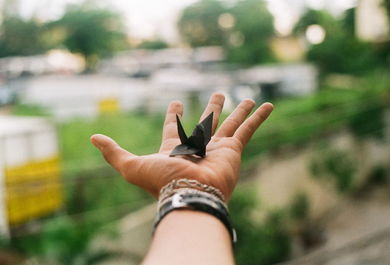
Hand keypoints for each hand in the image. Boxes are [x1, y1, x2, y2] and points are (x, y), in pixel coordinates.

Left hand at [91, 93, 272, 200]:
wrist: (189, 194)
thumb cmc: (161, 182)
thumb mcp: (130, 165)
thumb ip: (113, 152)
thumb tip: (93, 138)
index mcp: (176, 148)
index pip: (174, 128)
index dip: (173, 115)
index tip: (175, 102)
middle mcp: (199, 147)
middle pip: (207, 122)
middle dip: (213, 107)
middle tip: (219, 94)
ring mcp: (217, 147)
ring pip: (231, 123)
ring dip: (239, 110)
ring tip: (246, 97)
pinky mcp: (233, 149)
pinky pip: (248, 129)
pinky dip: (259, 118)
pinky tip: (268, 106)